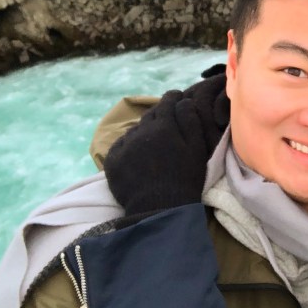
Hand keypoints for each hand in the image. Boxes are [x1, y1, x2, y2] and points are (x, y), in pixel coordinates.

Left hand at [105, 70, 230, 214]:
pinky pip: (120, 145)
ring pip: (135, 130)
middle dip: (159, 115)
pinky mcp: (112, 161)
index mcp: (164, 126)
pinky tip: (136, 156)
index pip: (167, 101)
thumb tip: (184, 100)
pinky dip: (128, 146)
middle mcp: (140, 131)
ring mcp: (124, 146)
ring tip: (151, 145)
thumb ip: (190, 120)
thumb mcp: (196, 148)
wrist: (160, 209)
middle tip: (166, 126)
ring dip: (143, 132)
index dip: (173, 98)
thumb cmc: (184, 178)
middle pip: (150, 115)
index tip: (177, 99)